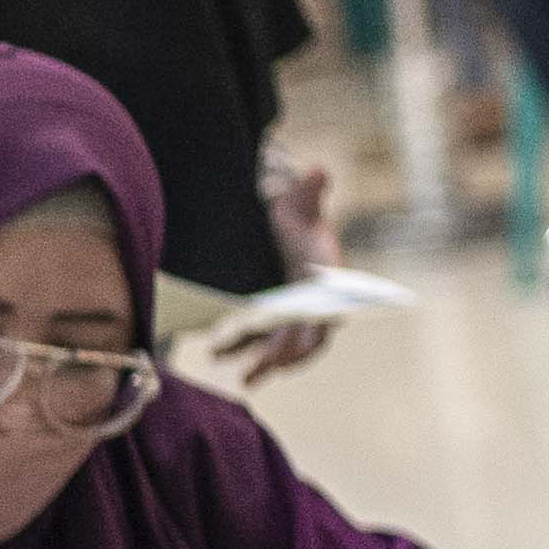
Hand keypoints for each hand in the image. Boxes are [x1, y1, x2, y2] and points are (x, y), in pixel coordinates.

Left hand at [229, 163, 338, 383]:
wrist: (279, 220)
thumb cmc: (296, 212)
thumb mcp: (300, 201)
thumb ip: (309, 191)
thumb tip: (318, 172)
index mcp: (328, 280)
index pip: (329, 314)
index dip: (318, 331)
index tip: (305, 342)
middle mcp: (314, 302)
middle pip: (304, 338)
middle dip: (286, 356)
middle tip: (265, 368)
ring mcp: (292, 312)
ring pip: (281, 345)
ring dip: (263, 362)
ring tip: (244, 377)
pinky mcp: (271, 317)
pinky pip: (259, 339)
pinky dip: (242, 348)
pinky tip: (220, 354)